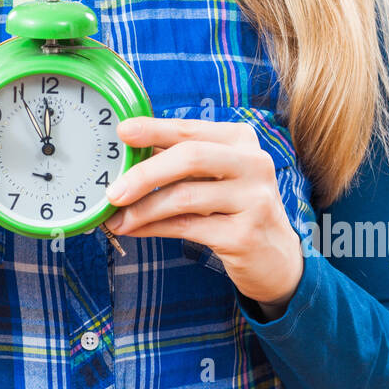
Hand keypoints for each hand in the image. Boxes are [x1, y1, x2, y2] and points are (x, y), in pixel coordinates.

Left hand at [104, 116, 303, 315]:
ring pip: (185, 197)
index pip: (191, 130)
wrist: (276, 258)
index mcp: (241, 141)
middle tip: (113, 191)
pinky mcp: (245, 234)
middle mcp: (253, 164)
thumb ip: (178, 162)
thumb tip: (127, 155)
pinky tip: (135, 230)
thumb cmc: (235, 209)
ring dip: (143, 209)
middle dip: (144, 173)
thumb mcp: (214, 178)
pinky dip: (155, 228)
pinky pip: (187, 227)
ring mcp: (254, 199)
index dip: (154, 129)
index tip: (122, 132)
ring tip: (117, 219)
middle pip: (190, 158)